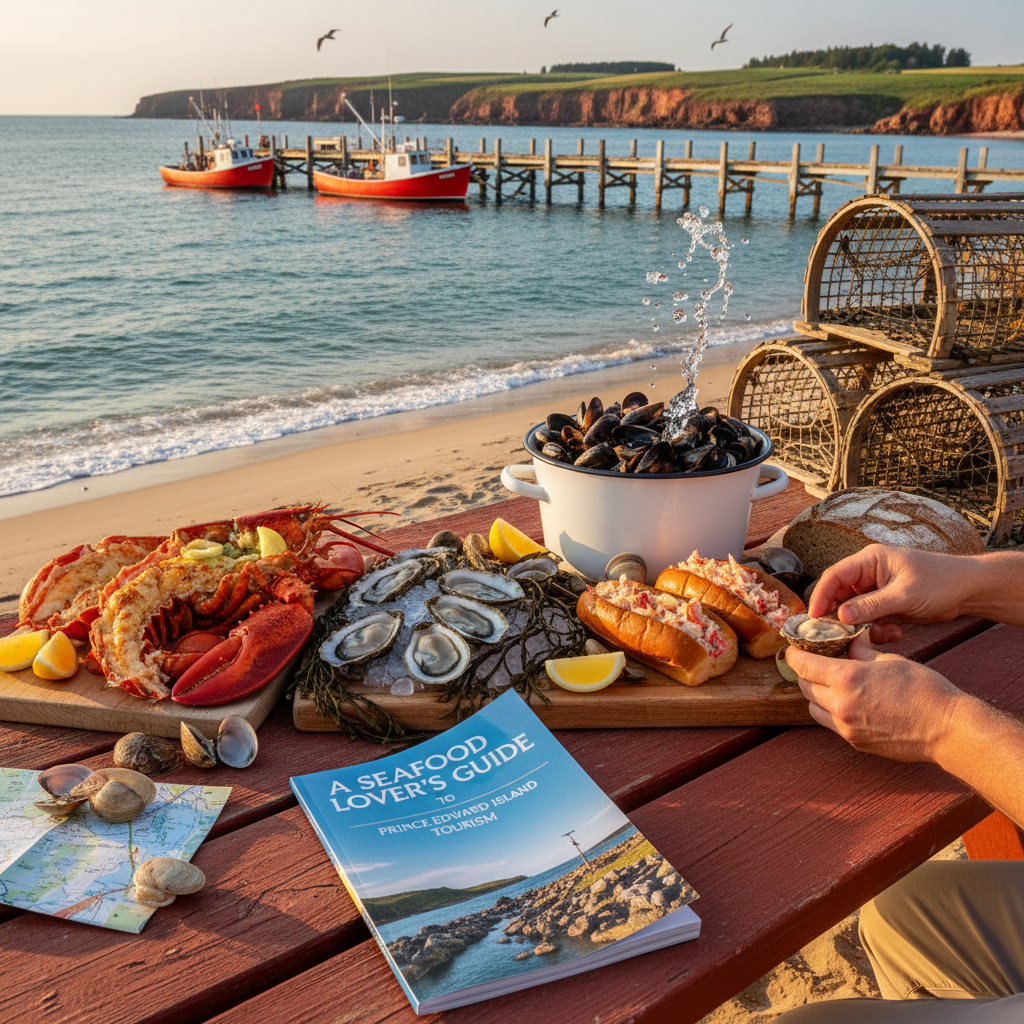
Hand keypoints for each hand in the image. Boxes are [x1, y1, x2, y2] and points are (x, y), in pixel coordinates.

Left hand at [786, 635, 962, 761]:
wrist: (947, 729)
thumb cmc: (924, 690)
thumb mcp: (890, 660)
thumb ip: (862, 653)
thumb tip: (849, 644)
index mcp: (847, 679)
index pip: (804, 665)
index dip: (795, 655)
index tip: (793, 649)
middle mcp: (840, 705)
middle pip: (805, 688)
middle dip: (805, 673)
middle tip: (812, 663)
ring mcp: (846, 727)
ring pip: (814, 708)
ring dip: (815, 694)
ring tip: (829, 683)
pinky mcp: (855, 742)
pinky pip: (830, 724)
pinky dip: (830, 711)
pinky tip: (846, 701)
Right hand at [808, 545, 974, 642]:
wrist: (969, 589)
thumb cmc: (940, 581)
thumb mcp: (904, 595)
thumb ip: (871, 606)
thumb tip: (841, 617)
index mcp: (869, 560)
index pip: (834, 576)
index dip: (821, 597)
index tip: (813, 618)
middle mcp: (868, 574)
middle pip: (840, 595)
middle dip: (841, 616)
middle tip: (837, 636)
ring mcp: (876, 590)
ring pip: (854, 611)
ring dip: (863, 626)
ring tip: (880, 635)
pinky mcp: (886, 604)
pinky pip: (870, 619)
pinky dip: (877, 630)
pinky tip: (894, 634)